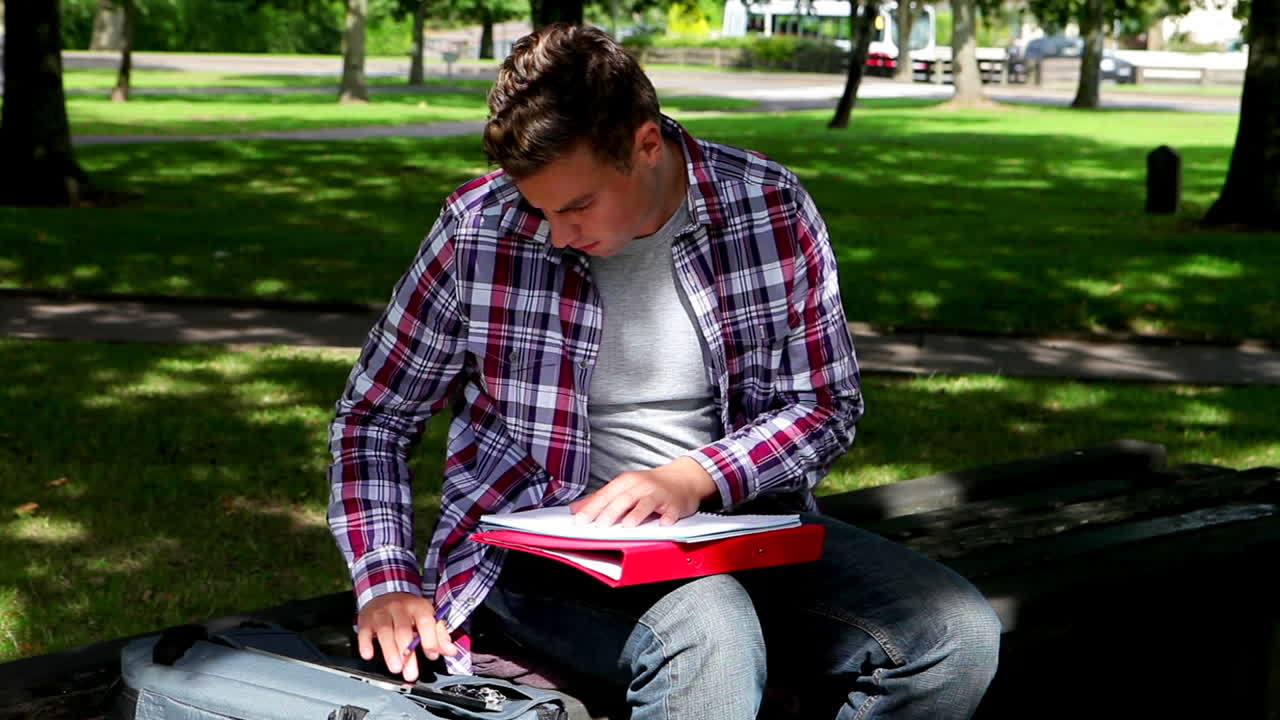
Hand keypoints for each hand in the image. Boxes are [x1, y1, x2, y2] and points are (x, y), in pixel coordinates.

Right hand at [356, 591, 457, 681]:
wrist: (385, 593)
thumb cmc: (409, 611)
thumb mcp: (427, 617)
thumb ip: (440, 635)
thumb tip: (451, 652)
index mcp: (419, 607)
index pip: (426, 622)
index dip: (430, 640)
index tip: (432, 656)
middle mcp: (400, 608)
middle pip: (404, 631)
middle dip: (407, 653)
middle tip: (410, 672)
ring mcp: (382, 613)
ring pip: (385, 632)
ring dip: (390, 652)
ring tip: (395, 668)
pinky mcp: (367, 619)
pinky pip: (365, 632)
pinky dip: (366, 644)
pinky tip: (369, 654)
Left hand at [568, 456, 716, 527]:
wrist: (683, 478)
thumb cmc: (650, 485)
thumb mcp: (624, 488)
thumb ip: (600, 499)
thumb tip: (575, 509)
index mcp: (626, 482)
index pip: (606, 495)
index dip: (592, 508)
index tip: (580, 520)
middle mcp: (641, 486)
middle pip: (624, 499)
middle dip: (611, 511)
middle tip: (600, 524)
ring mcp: (659, 494)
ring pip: (646, 503)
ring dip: (637, 514)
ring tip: (628, 525)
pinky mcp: (674, 504)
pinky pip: (671, 511)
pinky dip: (668, 517)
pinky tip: (664, 523)